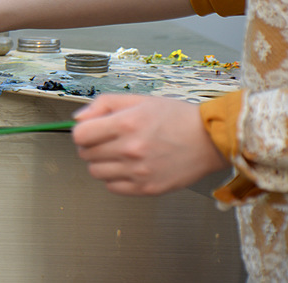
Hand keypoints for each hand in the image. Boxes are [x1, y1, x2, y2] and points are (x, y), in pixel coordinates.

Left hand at [71, 95, 229, 195]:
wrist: (209, 139)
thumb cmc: (175, 117)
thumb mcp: (138, 100)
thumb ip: (103, 105)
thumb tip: (78, 119)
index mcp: (125, 124)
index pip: (79, 135)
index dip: (81, 132)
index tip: (90, 130)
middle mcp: (130, 149)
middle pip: (85, 154)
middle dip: (91, 146)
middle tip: (106, 141)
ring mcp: (138, 172)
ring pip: (96, 172)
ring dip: (101, 163)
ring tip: (117, 154)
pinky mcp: (147, 189)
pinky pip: (113, 187)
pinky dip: (114, 178)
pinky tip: (127, 167)